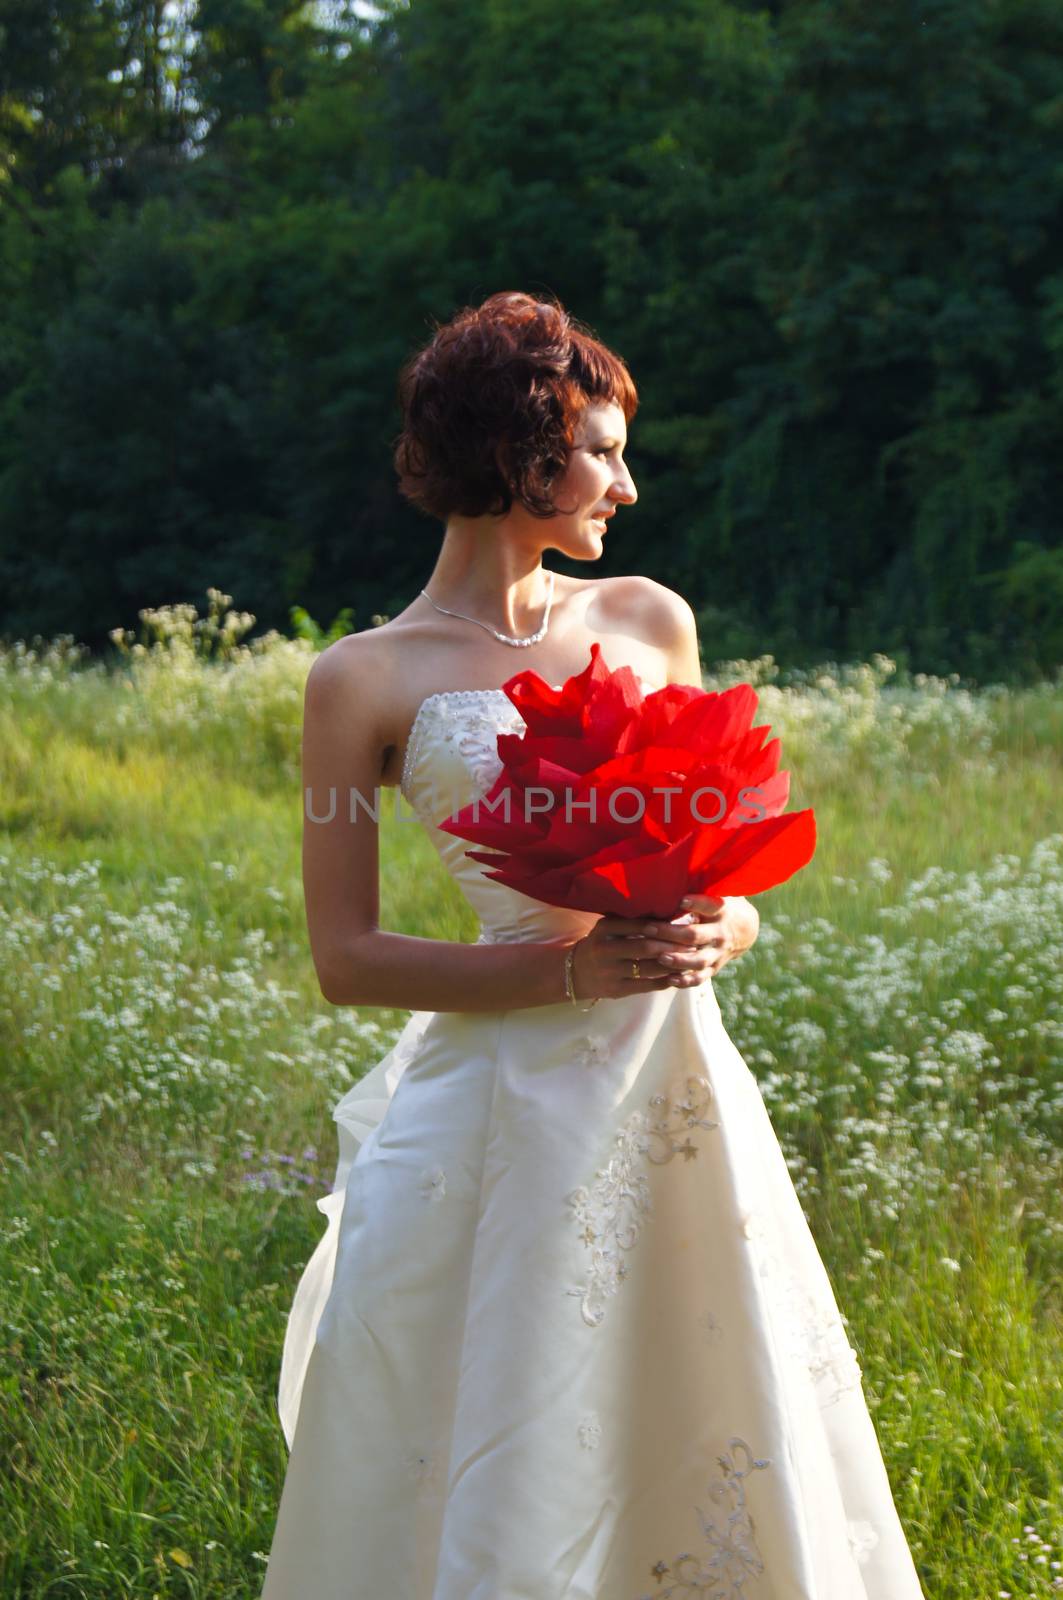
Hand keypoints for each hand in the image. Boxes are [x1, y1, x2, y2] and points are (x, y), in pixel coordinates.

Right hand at [567, 898, 757, 1000]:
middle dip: (671, 945)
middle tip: (692, 942)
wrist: (576, 972)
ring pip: (648, 968)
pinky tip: (678, 975)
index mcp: (605, 928)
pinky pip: (646, 985)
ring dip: (672, 964)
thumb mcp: (609, 925)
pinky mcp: (617, 990)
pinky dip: (664, 980)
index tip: (683, 922)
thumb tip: (666, 904)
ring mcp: (610, 972)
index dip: (662, 925)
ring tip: (690, 958)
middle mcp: (605, 950)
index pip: (638, 925)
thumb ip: (631, 917)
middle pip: (645, 947)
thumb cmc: (602, 942)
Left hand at [636, 894, 759, 985]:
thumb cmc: (719, 904)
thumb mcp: (716, 891)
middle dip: (672, 933)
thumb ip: (698, 885)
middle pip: (696, 935)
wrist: (745, 929)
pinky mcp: (715, 967)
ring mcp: (718, 952)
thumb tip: (670, 870)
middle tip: (648, 929)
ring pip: (699, 960)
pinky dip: (686, 981)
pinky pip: (701, 977)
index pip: (709, 905)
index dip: (696, 903)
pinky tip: (669, 980)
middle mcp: (720, 933)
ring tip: (660, 958)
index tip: (680, 901)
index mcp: (721, 910)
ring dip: (679, 960)